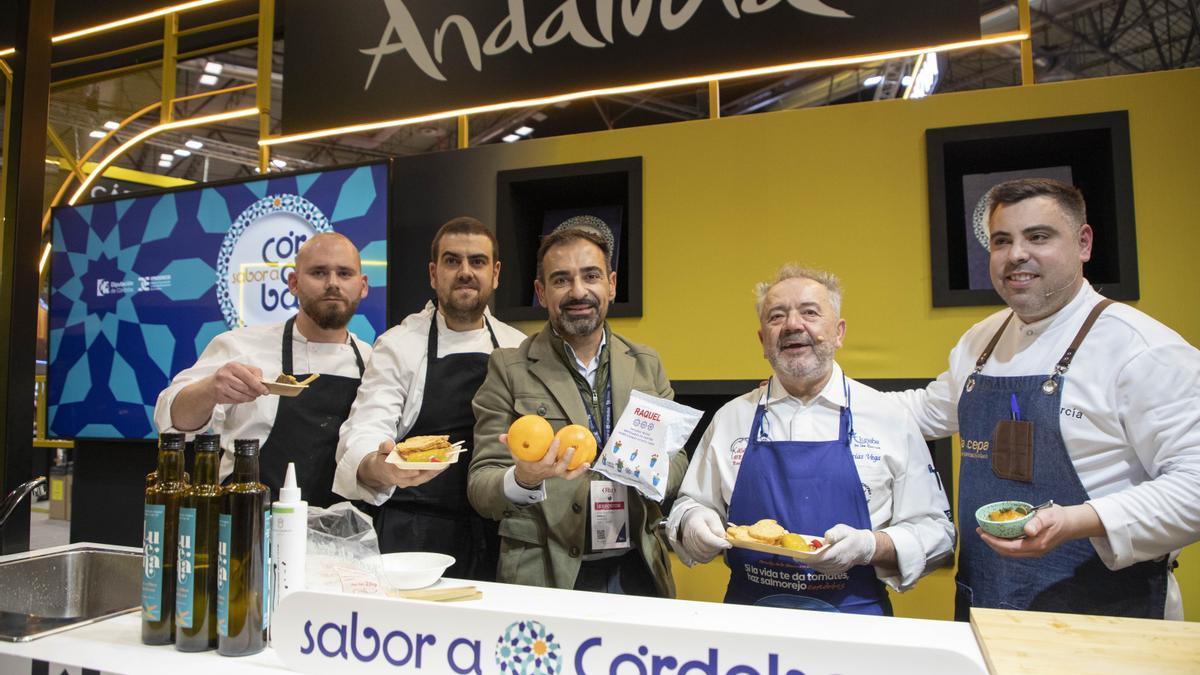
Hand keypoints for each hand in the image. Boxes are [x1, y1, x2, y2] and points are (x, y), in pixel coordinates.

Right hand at [208, 362, 268, 402]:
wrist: (210, 385)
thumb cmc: (228, 376)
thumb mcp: (239, 369)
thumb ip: (253, 372)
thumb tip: (262, 381)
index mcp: (232, 366)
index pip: (250, 377)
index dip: (259, 385)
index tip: (265, 390)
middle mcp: (225, 375)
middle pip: (246, 388)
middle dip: (255, 392)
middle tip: (259, 393)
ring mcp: (221, 386)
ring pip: (242, 396)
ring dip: (250, 398)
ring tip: (252, 396)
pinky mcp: (219, 396)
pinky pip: (236, 401)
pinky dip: (242, 400)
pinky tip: (243, 397)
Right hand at [357, 439, 450, 489]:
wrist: (381, 472)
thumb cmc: (383, 459)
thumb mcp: (380, 451)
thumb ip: (385, 447)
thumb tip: (390, 444)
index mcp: (390, 471)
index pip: (400, 473)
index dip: (408, 471)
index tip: (417, 469)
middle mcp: (400, 480)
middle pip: (415, 477)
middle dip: (427, 470)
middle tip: (438, 462)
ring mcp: (408, 482)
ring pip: (422, 478)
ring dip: (434, 471)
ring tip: (445, 463)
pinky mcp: (414, 481)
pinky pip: (425, 478)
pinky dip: (434, 472)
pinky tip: (443, 466)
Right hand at [505, 434, 588, 487]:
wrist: (527, 477)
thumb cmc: (523, 462)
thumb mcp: (515, 454)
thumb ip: (510, 444)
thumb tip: (501, 436)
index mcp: (537, 466)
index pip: (546, 459)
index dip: (552, 451)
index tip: (556, 439)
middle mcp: (548, 471)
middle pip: (558, 467)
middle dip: (565, 459)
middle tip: (571, 448)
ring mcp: (555, 473)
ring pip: (566, 473)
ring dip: (576, 468)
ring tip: (585, 460)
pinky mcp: (560, 474)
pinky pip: (571, 475)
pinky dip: (579, 471)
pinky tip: (587, 463)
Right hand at [678, 508, 729, 562]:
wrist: (693, 519)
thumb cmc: (703, 517)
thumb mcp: (713, 517)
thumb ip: (718, 527)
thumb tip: (723, 538)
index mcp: (695, 525)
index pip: (706, 538)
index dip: (719, 543)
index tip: (728, 543)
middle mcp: (689, 537)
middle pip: (706, 548)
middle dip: (718, 547)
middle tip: (723, 541)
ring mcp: (688, 546)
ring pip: (705, 555)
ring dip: (715, 552)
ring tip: (717, 543)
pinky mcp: (690, 552)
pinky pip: (702, 559)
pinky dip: (710, 556)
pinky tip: (712, 549)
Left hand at [806, 524, 876, 574]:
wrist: (862, 548)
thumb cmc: (851, 537)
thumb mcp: (843, 530)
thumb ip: (834, 533)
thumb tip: (826, 538)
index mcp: (841, 550)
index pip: (823, 557)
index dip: (810, 557)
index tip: (799, 554)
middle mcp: (840, 562)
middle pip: (820, 563)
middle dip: (807, 559)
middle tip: (795, 554)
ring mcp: (839, 568)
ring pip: (821, 568)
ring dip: (810, 563)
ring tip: (800, 556)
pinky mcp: (837, 571)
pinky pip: (824, 570)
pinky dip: (816, 566)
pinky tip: (810, 561)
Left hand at [979, 503, 1103, 557]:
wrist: (1072, 524)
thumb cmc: (1059, 517)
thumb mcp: (1049, 516)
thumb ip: (1038, 522)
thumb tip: (1027, 530)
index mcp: (1036, 545)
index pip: (1010, 548)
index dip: (995, 542)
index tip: (983, 534)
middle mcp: (1034, 552)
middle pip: (1008, 552)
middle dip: (992, 543)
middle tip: (980, 531)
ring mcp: (1034, 551)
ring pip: (1011, 552)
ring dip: (997, 544)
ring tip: (986, 532)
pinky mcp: (1034, 548)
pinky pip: (1015, 549)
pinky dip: (1004, 543)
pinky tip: (999, 534)